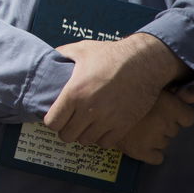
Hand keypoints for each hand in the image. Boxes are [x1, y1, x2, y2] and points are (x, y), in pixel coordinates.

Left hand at [43, 35, 186, 145]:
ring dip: (82, 134)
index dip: (51, 121)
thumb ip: (60, 55)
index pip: (52, 123)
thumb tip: (49, 58)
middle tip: (69, 120)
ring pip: (85, 141)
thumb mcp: (81, 50)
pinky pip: (105, 143)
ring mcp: (107, 120)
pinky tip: (100, 127)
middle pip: (67, 136)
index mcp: (74, 93)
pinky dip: (100, 138)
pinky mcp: (124, 125)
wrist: (144, 61)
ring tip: (84, 123)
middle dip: (65, 129)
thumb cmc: (110, 54)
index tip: (56, 115)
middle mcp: (89, 110)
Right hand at [115, 87, 193, 163]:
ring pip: (164, 142)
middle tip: (143, 117)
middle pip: (174, 129)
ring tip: (137, 128)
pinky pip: (156, 157)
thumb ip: (178, 91)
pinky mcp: (140, 151)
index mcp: (168, 103)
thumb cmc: (119, 88)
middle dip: (161, 125)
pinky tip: (139, 143)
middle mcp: (164, 121)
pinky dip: (150, 153)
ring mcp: (152, 137)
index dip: (176, 114)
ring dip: (153, 138)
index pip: (188, 117)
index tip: (161, 110)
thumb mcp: (148, 85)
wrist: (90, 103)